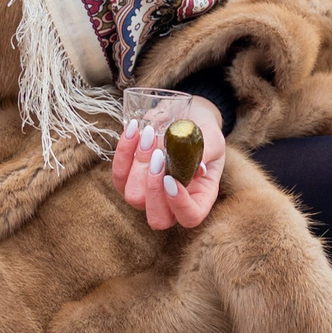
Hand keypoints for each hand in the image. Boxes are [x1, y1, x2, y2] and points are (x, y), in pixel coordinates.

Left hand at [111, 95, 224, 229]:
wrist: (185, 115)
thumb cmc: (203, 130)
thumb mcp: (212, 138)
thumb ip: (205, 153)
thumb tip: (198, 170)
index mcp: (199, 197)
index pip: (190, 217)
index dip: (180, 205)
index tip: (171, 179)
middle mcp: (172, 202)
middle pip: (157, 218)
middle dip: (153, 187)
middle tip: (159, 155)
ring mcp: (147, 194)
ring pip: (134, 196)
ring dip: (138, 164)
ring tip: (149, 134)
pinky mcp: (128, 180)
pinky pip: (119, 175)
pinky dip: (123, 152)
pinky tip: (133, 130)